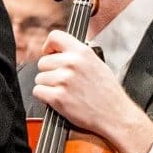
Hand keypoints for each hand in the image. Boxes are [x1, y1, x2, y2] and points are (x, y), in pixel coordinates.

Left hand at [32, 30, 152, 152]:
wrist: (115, 115)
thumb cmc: (108, 93)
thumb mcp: (97, 64)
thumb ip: (78, 56)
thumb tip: (59, 52)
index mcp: (82, 52)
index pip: (55, 37)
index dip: (49, 47)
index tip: (50, 54)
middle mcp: (72, 63)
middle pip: (43, 62)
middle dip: (49, 72)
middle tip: (63, 82)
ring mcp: (64, 80)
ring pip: (40, 78)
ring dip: (48, 86)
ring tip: (65, 92)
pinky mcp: (58, 97)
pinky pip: (38, 91)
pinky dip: (45, 97)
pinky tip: (59, 100)